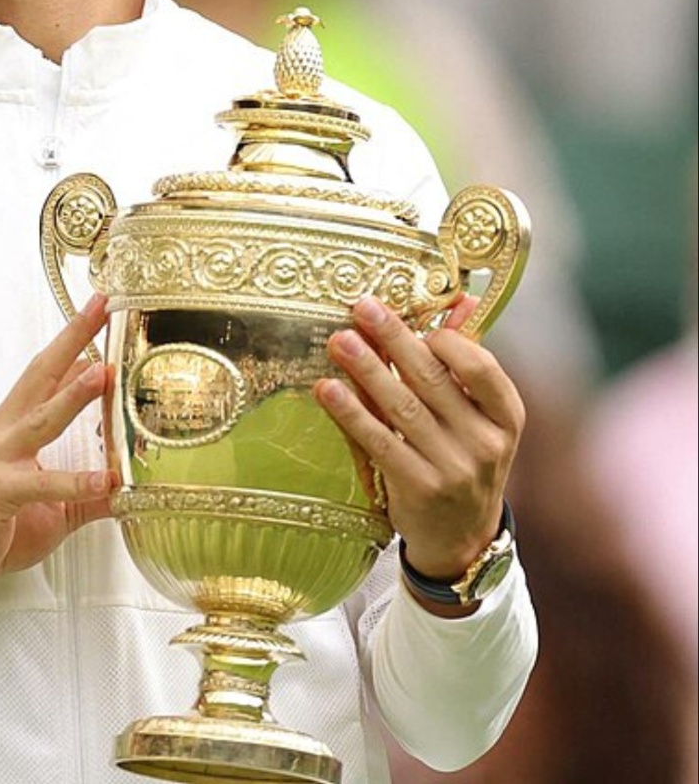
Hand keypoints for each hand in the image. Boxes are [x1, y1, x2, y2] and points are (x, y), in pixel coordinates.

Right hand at [0, 295, 115, 618]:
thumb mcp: (50, 509)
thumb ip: (86, 494)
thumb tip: (126, 486)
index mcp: (14, 429)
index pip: (47, 374)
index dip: (73, 342)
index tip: (98, 309)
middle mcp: (4, 433)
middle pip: (40, 376)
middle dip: (71, 340)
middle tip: (100, 307)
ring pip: (39, 419)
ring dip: (71, 394)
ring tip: (102, 371)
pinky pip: (40, 484)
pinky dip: (73, 480)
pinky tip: (104, 480)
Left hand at [315, 294, 524, 603]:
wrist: (461, 537)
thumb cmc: (464, 458)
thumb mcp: (479, 416)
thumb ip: (466, 360)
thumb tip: (463, 299)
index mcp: (507, 417)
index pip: (482, 368)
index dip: (446, 340)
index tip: (410, 319)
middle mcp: (486, 443)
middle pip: (433, 381)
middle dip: (394, 340)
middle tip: (361, 308)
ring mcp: (454, 469)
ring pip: (404, 409)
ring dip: (367, 371)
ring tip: (338, 341)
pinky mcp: (419, 489)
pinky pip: (380, 443)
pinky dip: (352, 414)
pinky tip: (328, 390)